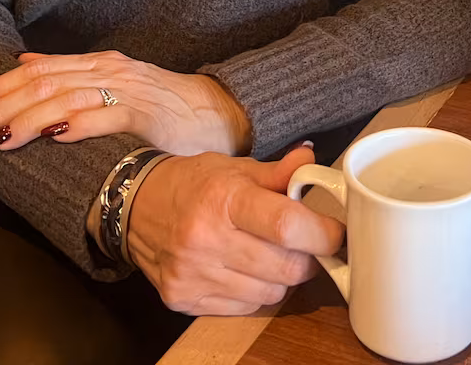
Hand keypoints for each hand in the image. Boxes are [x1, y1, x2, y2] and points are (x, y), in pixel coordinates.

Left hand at [0, 50, 251, 154]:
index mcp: (96, 64)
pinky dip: (76, 124)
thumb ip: (70, 75)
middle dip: (0, 105)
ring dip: (26, 118)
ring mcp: (126, 90)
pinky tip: (53, 135)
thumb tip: (23, 64)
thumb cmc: (163, 109)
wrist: (219, 114)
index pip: (35, 71)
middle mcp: (106, 70)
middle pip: (41, 82)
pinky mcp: (145, 114)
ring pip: (65, 97)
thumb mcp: (113, 84)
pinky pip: (105, 115)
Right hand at [124, 145, 343, 315]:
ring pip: (270, 293)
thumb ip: (276, 172)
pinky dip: (255, 292)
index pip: (286, 225)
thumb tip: (311, 162)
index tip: (335, 232)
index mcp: (222, 198)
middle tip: (304, 243)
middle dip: (307, 257)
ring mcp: (193, 273)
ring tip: (268, 253)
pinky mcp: (184, 298)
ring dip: (281, 277)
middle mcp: (205, 238)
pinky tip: (243, 269)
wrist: (135, 205)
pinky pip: (244, 308)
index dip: (322, 233)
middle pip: (286, 267)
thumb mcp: (232, 168)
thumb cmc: (191, 183)